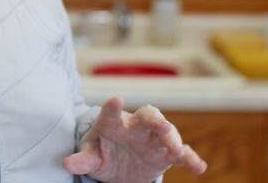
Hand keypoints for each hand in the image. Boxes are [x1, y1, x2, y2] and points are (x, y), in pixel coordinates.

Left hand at [64, 97, 206, 182]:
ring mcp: (152, 139)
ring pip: (167, 133)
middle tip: (161, 125)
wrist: (118, 167)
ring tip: (176, 150)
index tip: (116, 100)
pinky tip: (199, 167)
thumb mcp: (91, 158)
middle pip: (148, 116)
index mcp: (112, 123)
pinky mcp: (165, 155)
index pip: (112, 113)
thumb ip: (83, 159)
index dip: (113, 107)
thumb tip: (67, 163)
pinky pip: (181, 154)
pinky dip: (190, 159)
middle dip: (155, 119)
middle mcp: (136, 127)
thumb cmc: (102, 154)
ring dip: (173, 139)